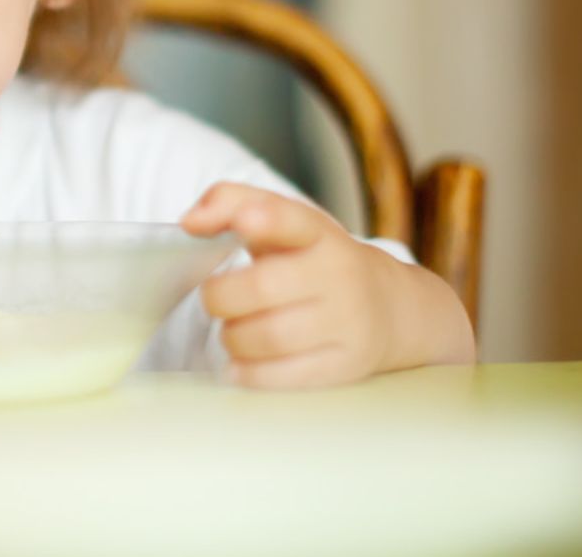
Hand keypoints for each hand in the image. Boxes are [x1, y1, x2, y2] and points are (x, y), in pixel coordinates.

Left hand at [181, 183, 405, 388]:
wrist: (390, 307)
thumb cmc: (313, 260)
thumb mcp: (281, 222)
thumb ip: (229, 204)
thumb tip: (191, 221)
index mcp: (318, 233)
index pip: (293, 219)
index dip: (266, 219)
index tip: (245, 221)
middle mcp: (339, 274)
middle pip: (262, 288)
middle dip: (220, 297)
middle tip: (216, 299)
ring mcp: (348, 322)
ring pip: (269, 337)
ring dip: (232, 338)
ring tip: (233, 330)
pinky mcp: (347, 364)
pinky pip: (285, 377)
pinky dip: (249, 373)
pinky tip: (240, 363)